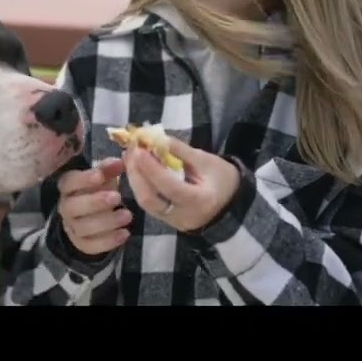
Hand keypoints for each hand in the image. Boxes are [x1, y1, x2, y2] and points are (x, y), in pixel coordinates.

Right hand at [56, 157, 130, 255]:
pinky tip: (125, 234)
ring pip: (84, 228)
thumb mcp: (102, 177)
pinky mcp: (81, 244)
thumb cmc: (96, 190)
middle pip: (73, 207)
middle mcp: (66, 208)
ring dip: (107, 222)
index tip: (100, 176)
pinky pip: (91, 246)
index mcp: (68, 187)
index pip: (69, 182)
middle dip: (95, 202)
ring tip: (128, 215)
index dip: (83, 179)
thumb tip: (123, 160)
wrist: (89, 217)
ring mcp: (72, 227)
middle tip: (117, 197)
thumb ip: (109, 169)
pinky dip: (108, 242)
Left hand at [123, 138, 240, 231]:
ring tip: (129, 157)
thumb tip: (154, 137)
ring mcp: (174, 223)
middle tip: (130, 151)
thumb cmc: (223, 178)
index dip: (151, 168)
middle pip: (150, 199)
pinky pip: (149, 205)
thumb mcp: (206, 160)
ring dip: (134, 180)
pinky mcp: (168, 222)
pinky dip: (141, 186)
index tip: (139, 149)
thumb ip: (179, 150)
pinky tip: (136, 170)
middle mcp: (184, 217)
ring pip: (146, 204)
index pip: (170, 186)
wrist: (232, 204)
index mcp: (200, 201)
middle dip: (136, 174)